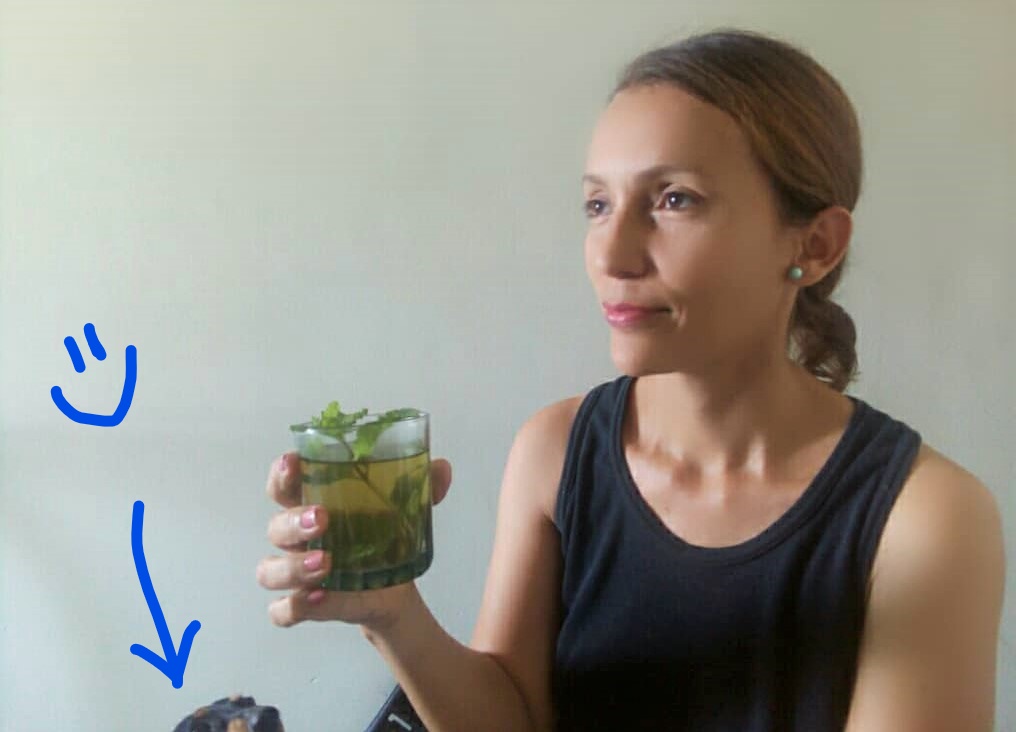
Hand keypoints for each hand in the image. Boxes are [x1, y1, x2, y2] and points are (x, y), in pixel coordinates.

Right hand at [257, 451, 452, 630]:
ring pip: (270, 571)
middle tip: (322, 519)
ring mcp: (296, 574)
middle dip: (293, 522)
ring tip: (326, 564)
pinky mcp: (306, 606)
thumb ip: (421, 486)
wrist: (394, 587)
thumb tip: (441, 468)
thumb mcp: (404, 508)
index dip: (281, 473)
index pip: (284, 483)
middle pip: (276, 527)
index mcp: (312, 503)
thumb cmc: (384, 534)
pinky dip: (294, 607)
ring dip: (293, 567)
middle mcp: (296, 538)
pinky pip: (283, 611)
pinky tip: (319, 600)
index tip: (293, 462)